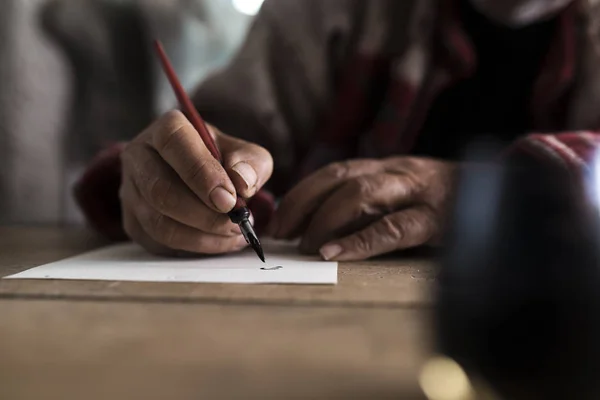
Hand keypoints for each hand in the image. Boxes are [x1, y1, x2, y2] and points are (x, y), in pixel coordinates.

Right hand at [120, 110, 272, 255]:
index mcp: (166, 129)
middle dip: (204, 215)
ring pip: (159, 223)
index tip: (229, 200)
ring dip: (202, 236)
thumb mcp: (244, 153)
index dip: (202, 174)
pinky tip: (220, 241)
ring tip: (234, 233)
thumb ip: (250, 163)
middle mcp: (139, 156)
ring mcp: (130, 190)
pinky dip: (194, 247)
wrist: (198, 177)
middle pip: (161, 191)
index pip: (174, 144)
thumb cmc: (220, 161)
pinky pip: (159, 243)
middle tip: (236, 223)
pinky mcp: (132, 221)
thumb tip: (242, 182)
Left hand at [269, 157, 457, 260]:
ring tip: (304, 247)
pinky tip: (336, 254)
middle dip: (303, 204)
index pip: (333, 171)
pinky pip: (393, 228)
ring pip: (361, 193)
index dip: (301, 194)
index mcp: (385, 167)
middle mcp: (396, 171)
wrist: (505, 194)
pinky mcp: (436, 218)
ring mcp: (416, 191)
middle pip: (340, 177)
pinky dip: (360, 241)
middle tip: (281, 235)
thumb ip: (371, 204)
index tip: (277, 220)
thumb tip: (318, 229)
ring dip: (325, 219)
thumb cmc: (442, 203)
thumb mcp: (405, 194)